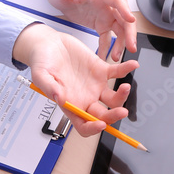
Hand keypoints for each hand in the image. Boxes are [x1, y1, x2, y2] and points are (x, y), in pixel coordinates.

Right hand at [13, 23, 137, 135]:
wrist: (48, 44)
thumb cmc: (42, 62)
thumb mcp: (40, 75)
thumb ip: (49, 87)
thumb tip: (59, 98)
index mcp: (71, 105)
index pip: (84, 125)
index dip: (93, 129)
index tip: (100, 125)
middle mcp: (85, 98)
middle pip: (103, 115)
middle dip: (114, 116)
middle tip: (122, 111)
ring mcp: (95, 85)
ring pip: (114, 98)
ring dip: (122, 96)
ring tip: (125, 87)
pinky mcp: (101, 70)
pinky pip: (117, 72)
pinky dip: (126, 69)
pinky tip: (133, 65)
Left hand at [46, 0, 137, 57]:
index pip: (118, 0)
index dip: (126, 9)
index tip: (131, 20)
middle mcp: (107, 6)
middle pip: (124, 19)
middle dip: (130, 33)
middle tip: (131, 46)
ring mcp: (106, 16)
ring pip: (120, 31)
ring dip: (120, 44)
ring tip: (115, 57)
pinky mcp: (101, 26)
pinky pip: (107, 39)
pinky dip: (106, 49)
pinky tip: (103, 57)